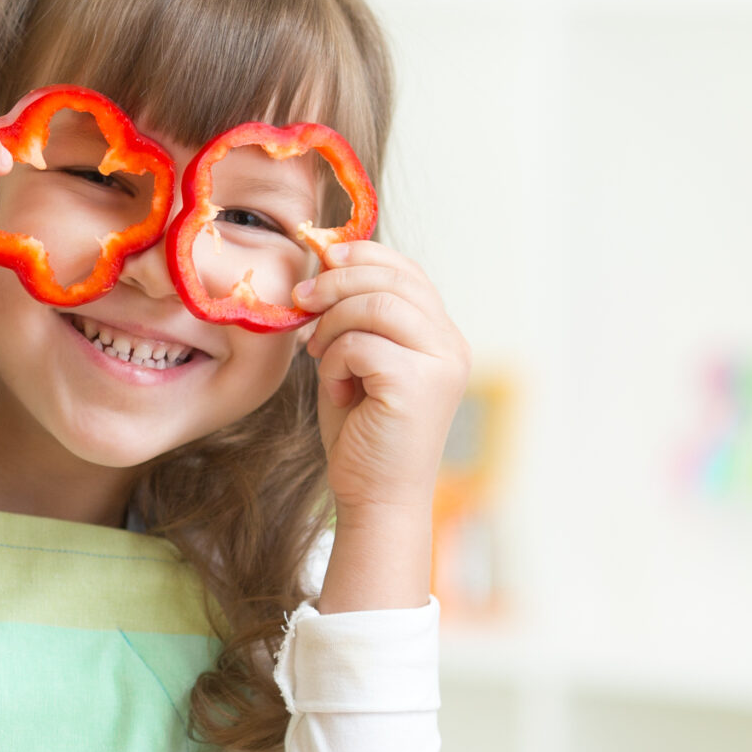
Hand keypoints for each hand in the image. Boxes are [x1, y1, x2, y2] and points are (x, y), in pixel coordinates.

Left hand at [292, 241, 470, 612]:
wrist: (374, 497)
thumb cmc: (360, 433)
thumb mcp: (355, 362)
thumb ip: (351, 317)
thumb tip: (323, 264)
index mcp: (441, 336)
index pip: (408, 271)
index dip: (363, 254)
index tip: (321, 259)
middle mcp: (451, 346)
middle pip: (394, 279)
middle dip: (337, 282)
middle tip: (301, 301)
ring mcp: (441, 365)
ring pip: (377, 305)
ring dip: (333, 325)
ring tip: (320, 355)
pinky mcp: (419, 385)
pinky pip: (362, 345)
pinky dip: (335, 362)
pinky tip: (337, 390)